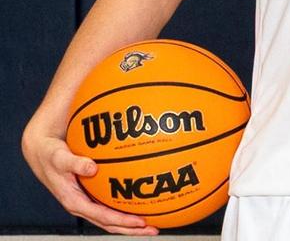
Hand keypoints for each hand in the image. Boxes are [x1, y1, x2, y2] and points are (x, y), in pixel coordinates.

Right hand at [22, 128, 158, 234]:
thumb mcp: (59, 158)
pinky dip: (124, 207)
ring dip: (130, 223)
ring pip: (111, 218)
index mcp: (74, 202)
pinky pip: (109, 205)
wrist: (42, 153)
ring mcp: (86, 202)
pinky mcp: (89, 194)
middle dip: (131, 229)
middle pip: (110, 224)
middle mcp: (82, 205)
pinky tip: (139, 201)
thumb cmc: (51, 154)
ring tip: (152, 222)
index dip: (121, 221)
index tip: (140, 222)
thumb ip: (74, 162)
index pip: (102, 217)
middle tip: (153, 229)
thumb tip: (92, 167)